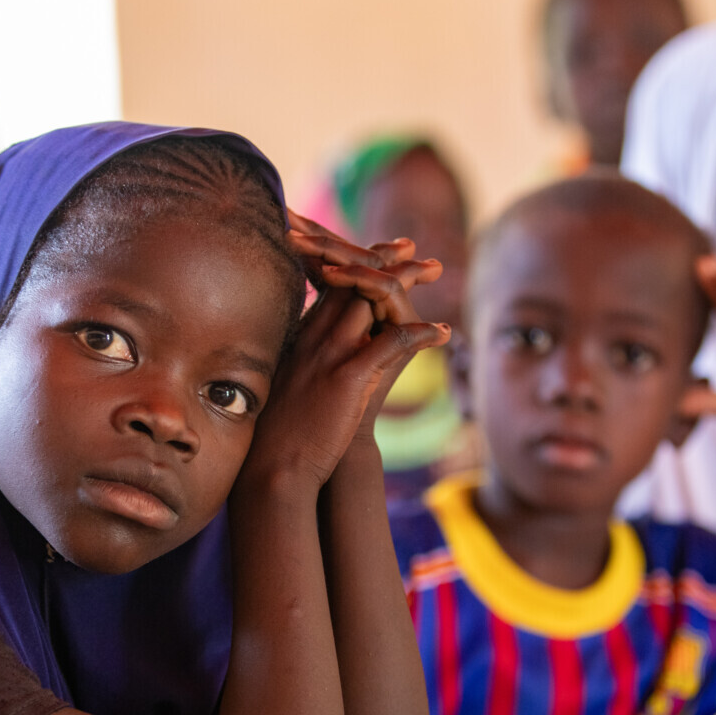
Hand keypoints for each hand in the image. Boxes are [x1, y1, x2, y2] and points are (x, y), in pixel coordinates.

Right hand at [239, 214, 448, 490]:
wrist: (272, 465)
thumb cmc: (281, 432)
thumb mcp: (292, 384)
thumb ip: (307, 361)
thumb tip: (326, 357)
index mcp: (301, 336)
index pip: (330, 283)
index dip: (357, 261)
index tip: (382, 251)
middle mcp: (313, 336)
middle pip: (351, 280)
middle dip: (384, 259)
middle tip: (414, 249)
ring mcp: (329, 353)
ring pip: (371, 298)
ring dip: (406, 280)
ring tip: (433, 269)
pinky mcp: (348, 377)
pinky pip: (391, 342)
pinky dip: (421, 334)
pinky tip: (443, 333)